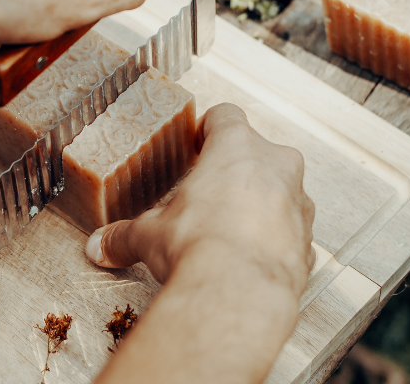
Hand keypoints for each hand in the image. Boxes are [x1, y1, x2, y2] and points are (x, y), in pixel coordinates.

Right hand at [85, 103, 315, 292]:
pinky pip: (291, 231)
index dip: (209, 129)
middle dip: (235, 170)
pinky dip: (274, 240)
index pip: (225, 116)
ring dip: (260, 203)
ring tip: (230, 229)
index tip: (199, 143)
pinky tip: (249, 258)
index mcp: (235, 147)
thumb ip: (124, 235)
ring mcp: (298, 202)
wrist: (239, 292)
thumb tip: (101, 245)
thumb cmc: (200, 247)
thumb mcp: (148, 235)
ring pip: (281, 190)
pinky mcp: (308, 240)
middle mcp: (275, 165)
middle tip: (210, 192)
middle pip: (258, 152)